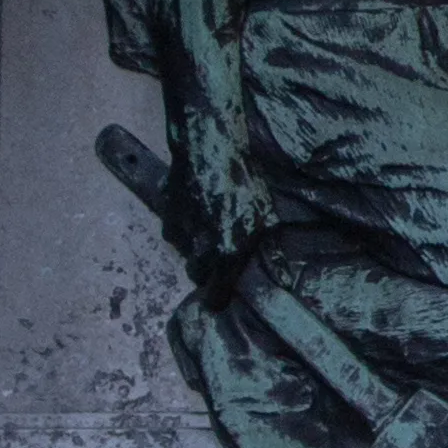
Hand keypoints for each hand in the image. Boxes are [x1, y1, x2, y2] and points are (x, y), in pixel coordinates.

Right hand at [166, 121, 270, 290]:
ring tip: (209, 229)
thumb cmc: (245, 181)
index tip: (218, 298)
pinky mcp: (167, 212)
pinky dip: (181, 227)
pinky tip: (194, 213)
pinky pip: (173, 230)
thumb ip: (267, 247)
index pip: (214, 295)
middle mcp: (200, 248)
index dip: (216, 298)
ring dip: (194, 247)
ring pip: (184, 251)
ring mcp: (180, 231)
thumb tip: (281, 274)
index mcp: (226, 253)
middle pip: (197, 274)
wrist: (211, 148)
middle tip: (219, 255)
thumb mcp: (266, 215)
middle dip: (206, 270)